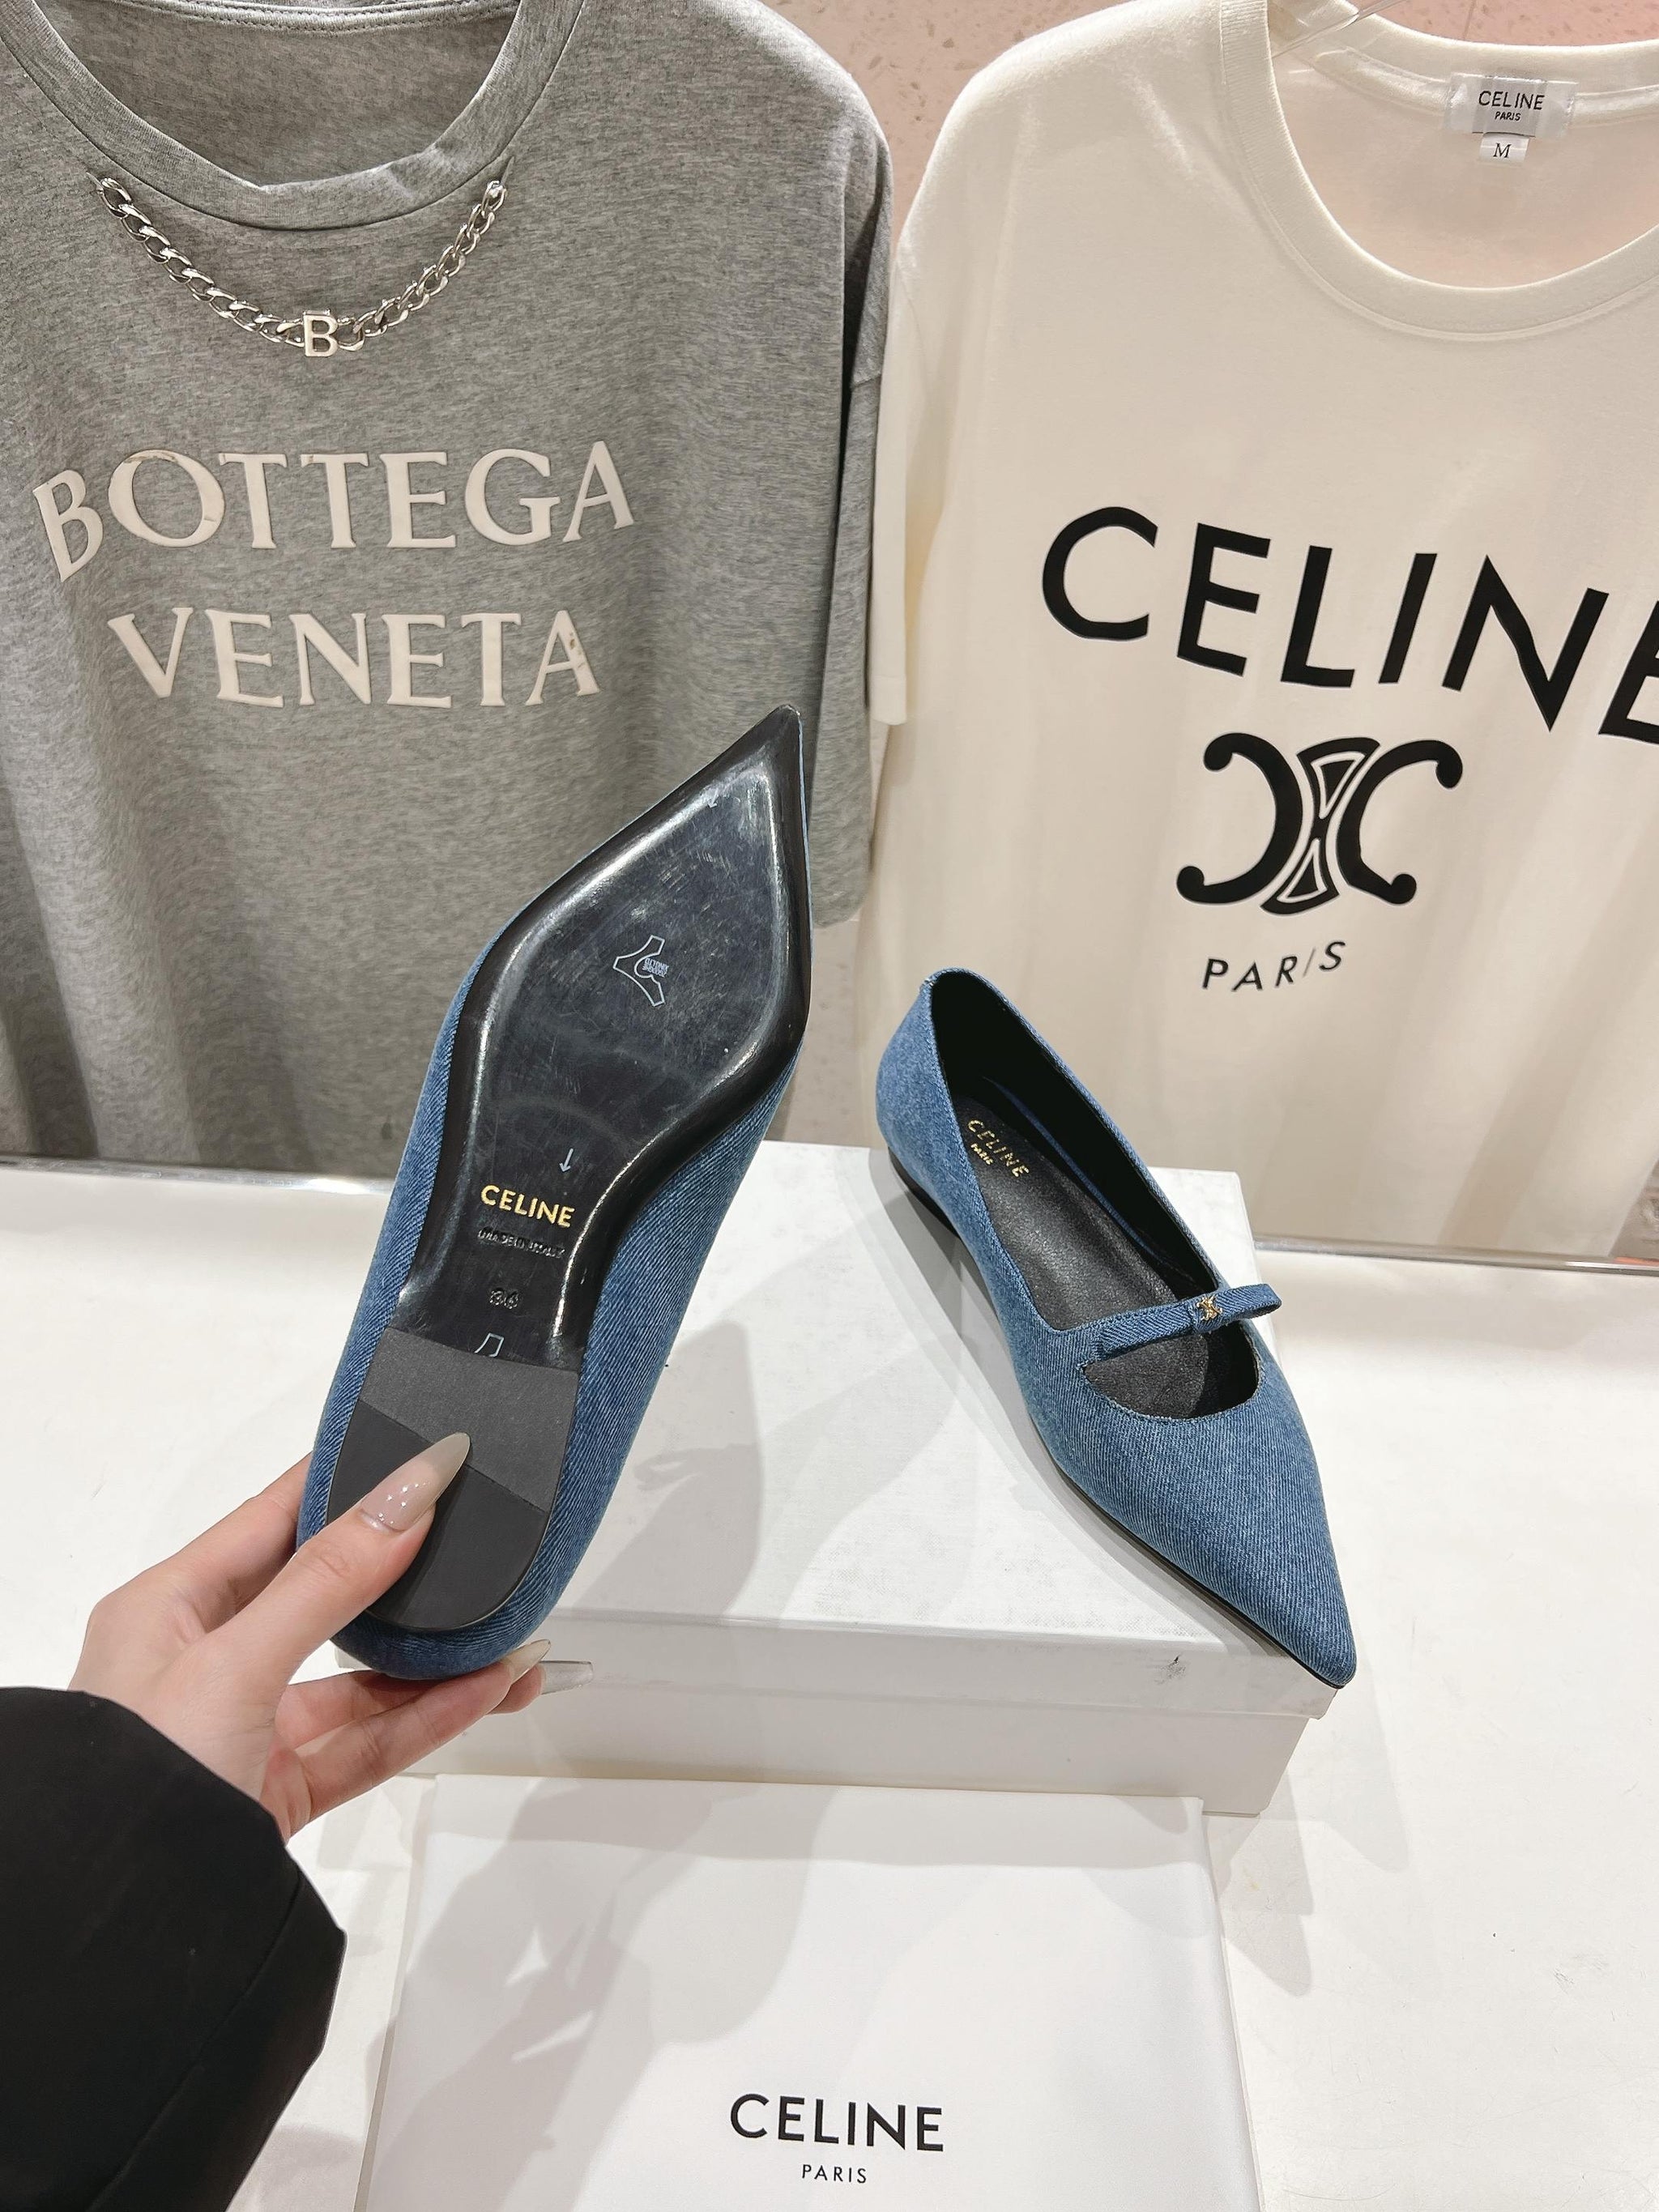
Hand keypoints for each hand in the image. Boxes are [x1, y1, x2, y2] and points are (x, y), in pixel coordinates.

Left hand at [70, 1436, 582, 1839]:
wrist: (115, 1925)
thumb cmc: (133, 1783)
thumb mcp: (234, 1663)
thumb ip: (327, 1580)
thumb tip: (406, 1494)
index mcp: (170, 1606)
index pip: (275, 1518)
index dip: (352, 1484)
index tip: (427, 1457)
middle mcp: (204, 1659)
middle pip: (329, 1599)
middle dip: (414, 1584)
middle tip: (486, 1555)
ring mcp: (243, 1729)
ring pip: (357, 1681)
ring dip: (436, 1664)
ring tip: (514, 1647)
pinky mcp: (275, 1790)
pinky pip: (364, 1742)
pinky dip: (424, 1719)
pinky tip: (482, 1695)